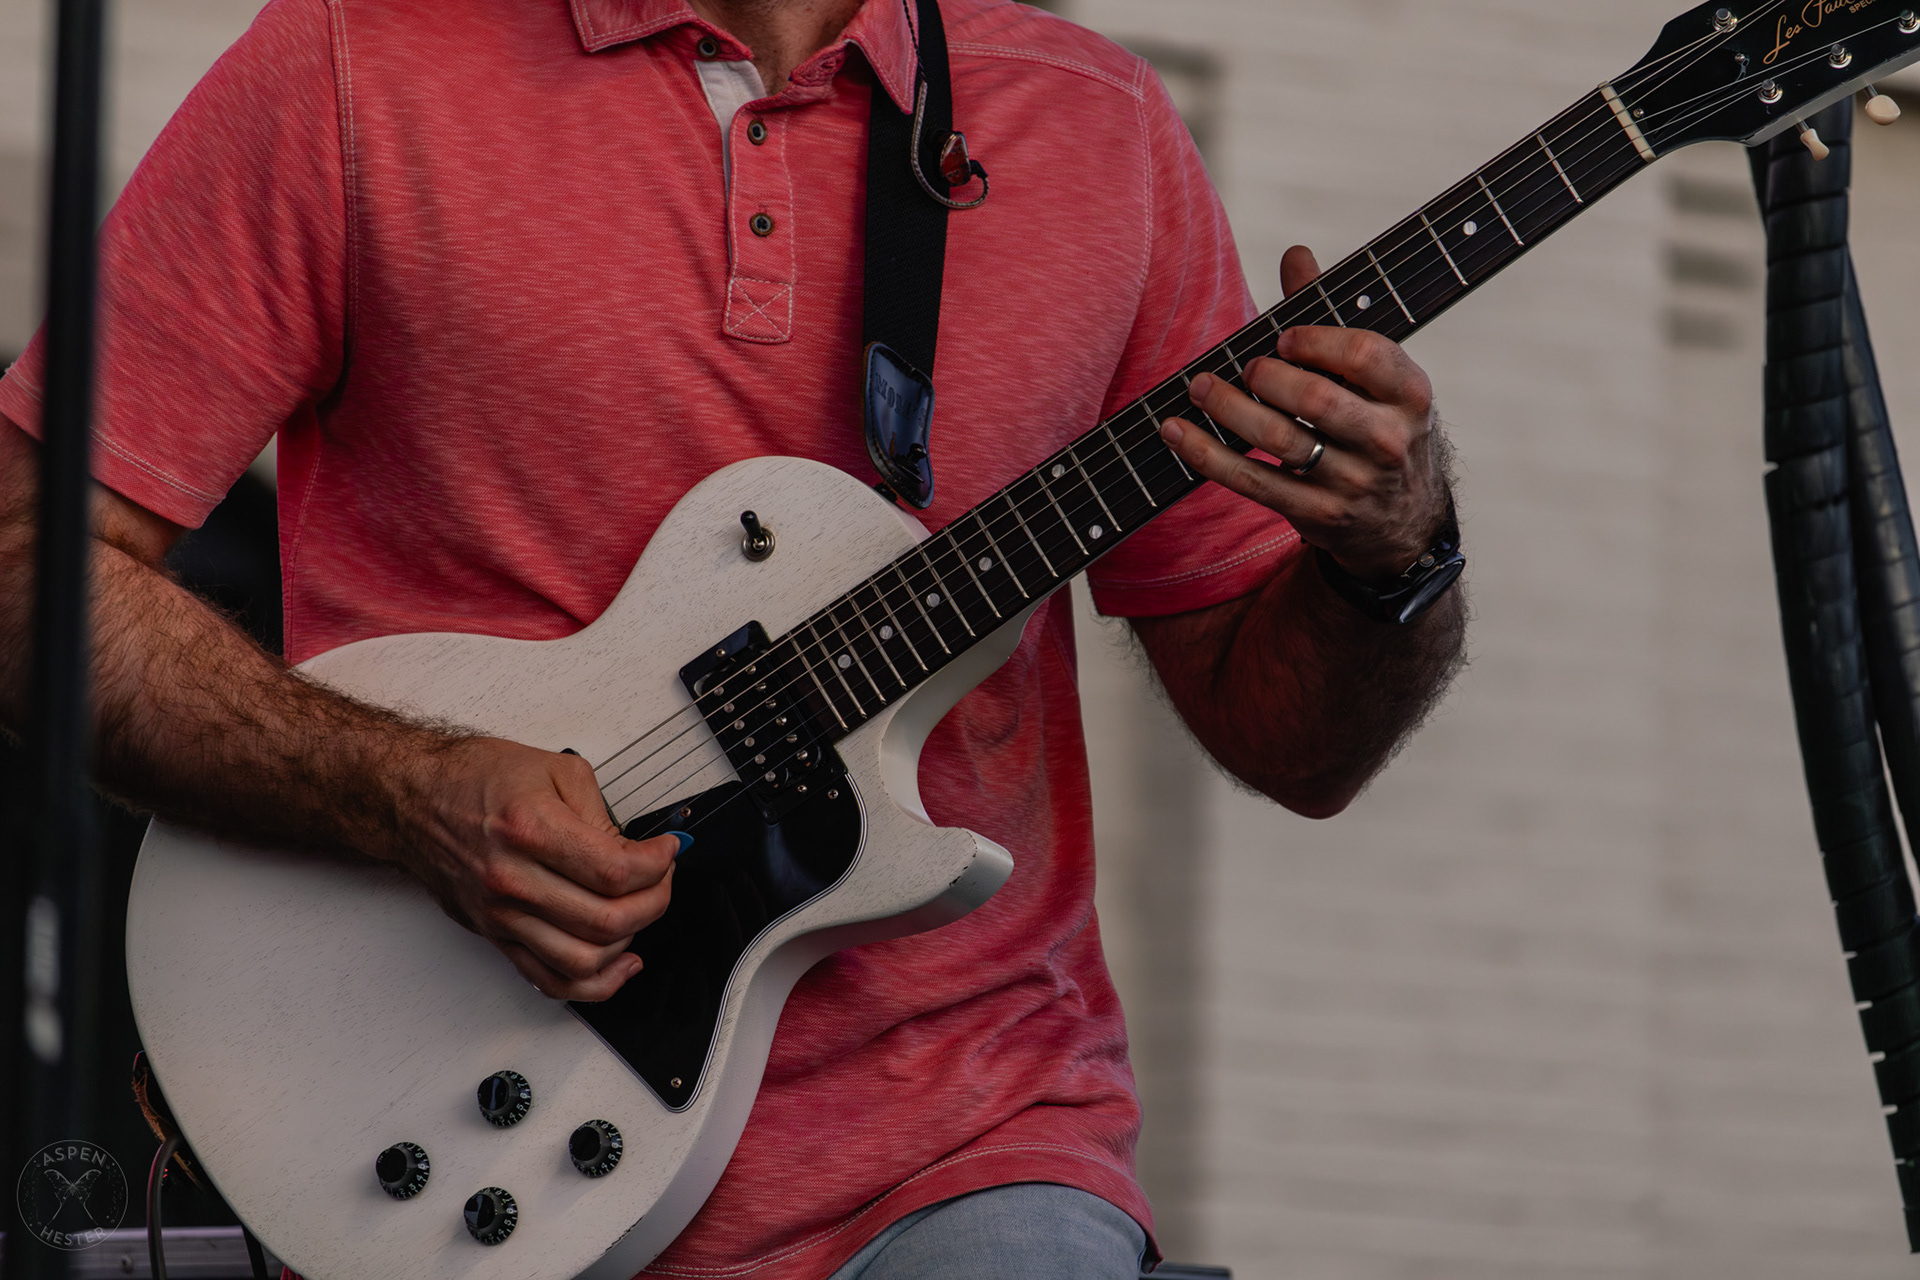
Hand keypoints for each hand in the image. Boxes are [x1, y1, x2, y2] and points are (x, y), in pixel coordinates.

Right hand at [391, 738, 677, 1001]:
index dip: (658, 864)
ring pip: (584, 960)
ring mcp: (501, 914)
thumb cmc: (475, 778)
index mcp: (529, 830)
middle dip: (655, 901)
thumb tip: (640, 851)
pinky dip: (595, 984)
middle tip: (662, 879)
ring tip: (639, 910)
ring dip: (629, 940)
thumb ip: (602, 814)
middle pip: (607, 920)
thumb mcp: (554, 769)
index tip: (667, 851)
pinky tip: (621, 963)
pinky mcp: (496, 935)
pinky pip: (551, 981)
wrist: (413, 799)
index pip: (615, 871)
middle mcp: (512, 879)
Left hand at [1158, 245, 1452, 582]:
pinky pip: (1253, 483)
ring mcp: (1355, 483)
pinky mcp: (1319, 516)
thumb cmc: (1374, 423)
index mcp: (1410, 393)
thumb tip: (1295, 254)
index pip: (1364, 353)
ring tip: (1200, 388)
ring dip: (1229, 410)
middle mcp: (1390, 440)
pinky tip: (1177, 432)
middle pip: (1316, 398)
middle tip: (1244, 368)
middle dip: (1267, 377)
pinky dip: (1207, 455)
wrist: (1399, 520)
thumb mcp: (1374, 377)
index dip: (1314, 340)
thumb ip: (1332, 317)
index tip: (1282, 338)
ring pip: (1280, 442)